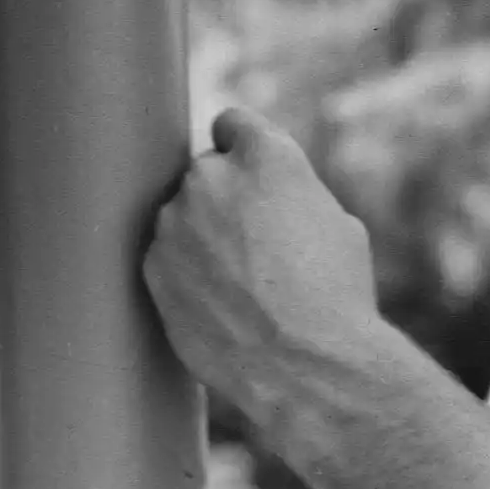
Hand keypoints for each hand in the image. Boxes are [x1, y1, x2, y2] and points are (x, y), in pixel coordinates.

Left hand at [143, 106, 380, 440]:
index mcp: (266, 156)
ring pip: (182, 217)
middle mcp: (211, 178)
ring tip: (240, 283)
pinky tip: (220, 304)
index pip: (233, 124)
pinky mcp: (151, 267)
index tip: (246, 168)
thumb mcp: (338, 225)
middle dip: (224, 198)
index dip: (243, 147)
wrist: (305, 364)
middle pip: (205, 173)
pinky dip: (185, 274)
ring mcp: (173, 223)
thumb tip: (274, 200)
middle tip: (253, 240)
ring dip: (201, 237)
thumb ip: (292, 196)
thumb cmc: (336, 296)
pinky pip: (166, 257)